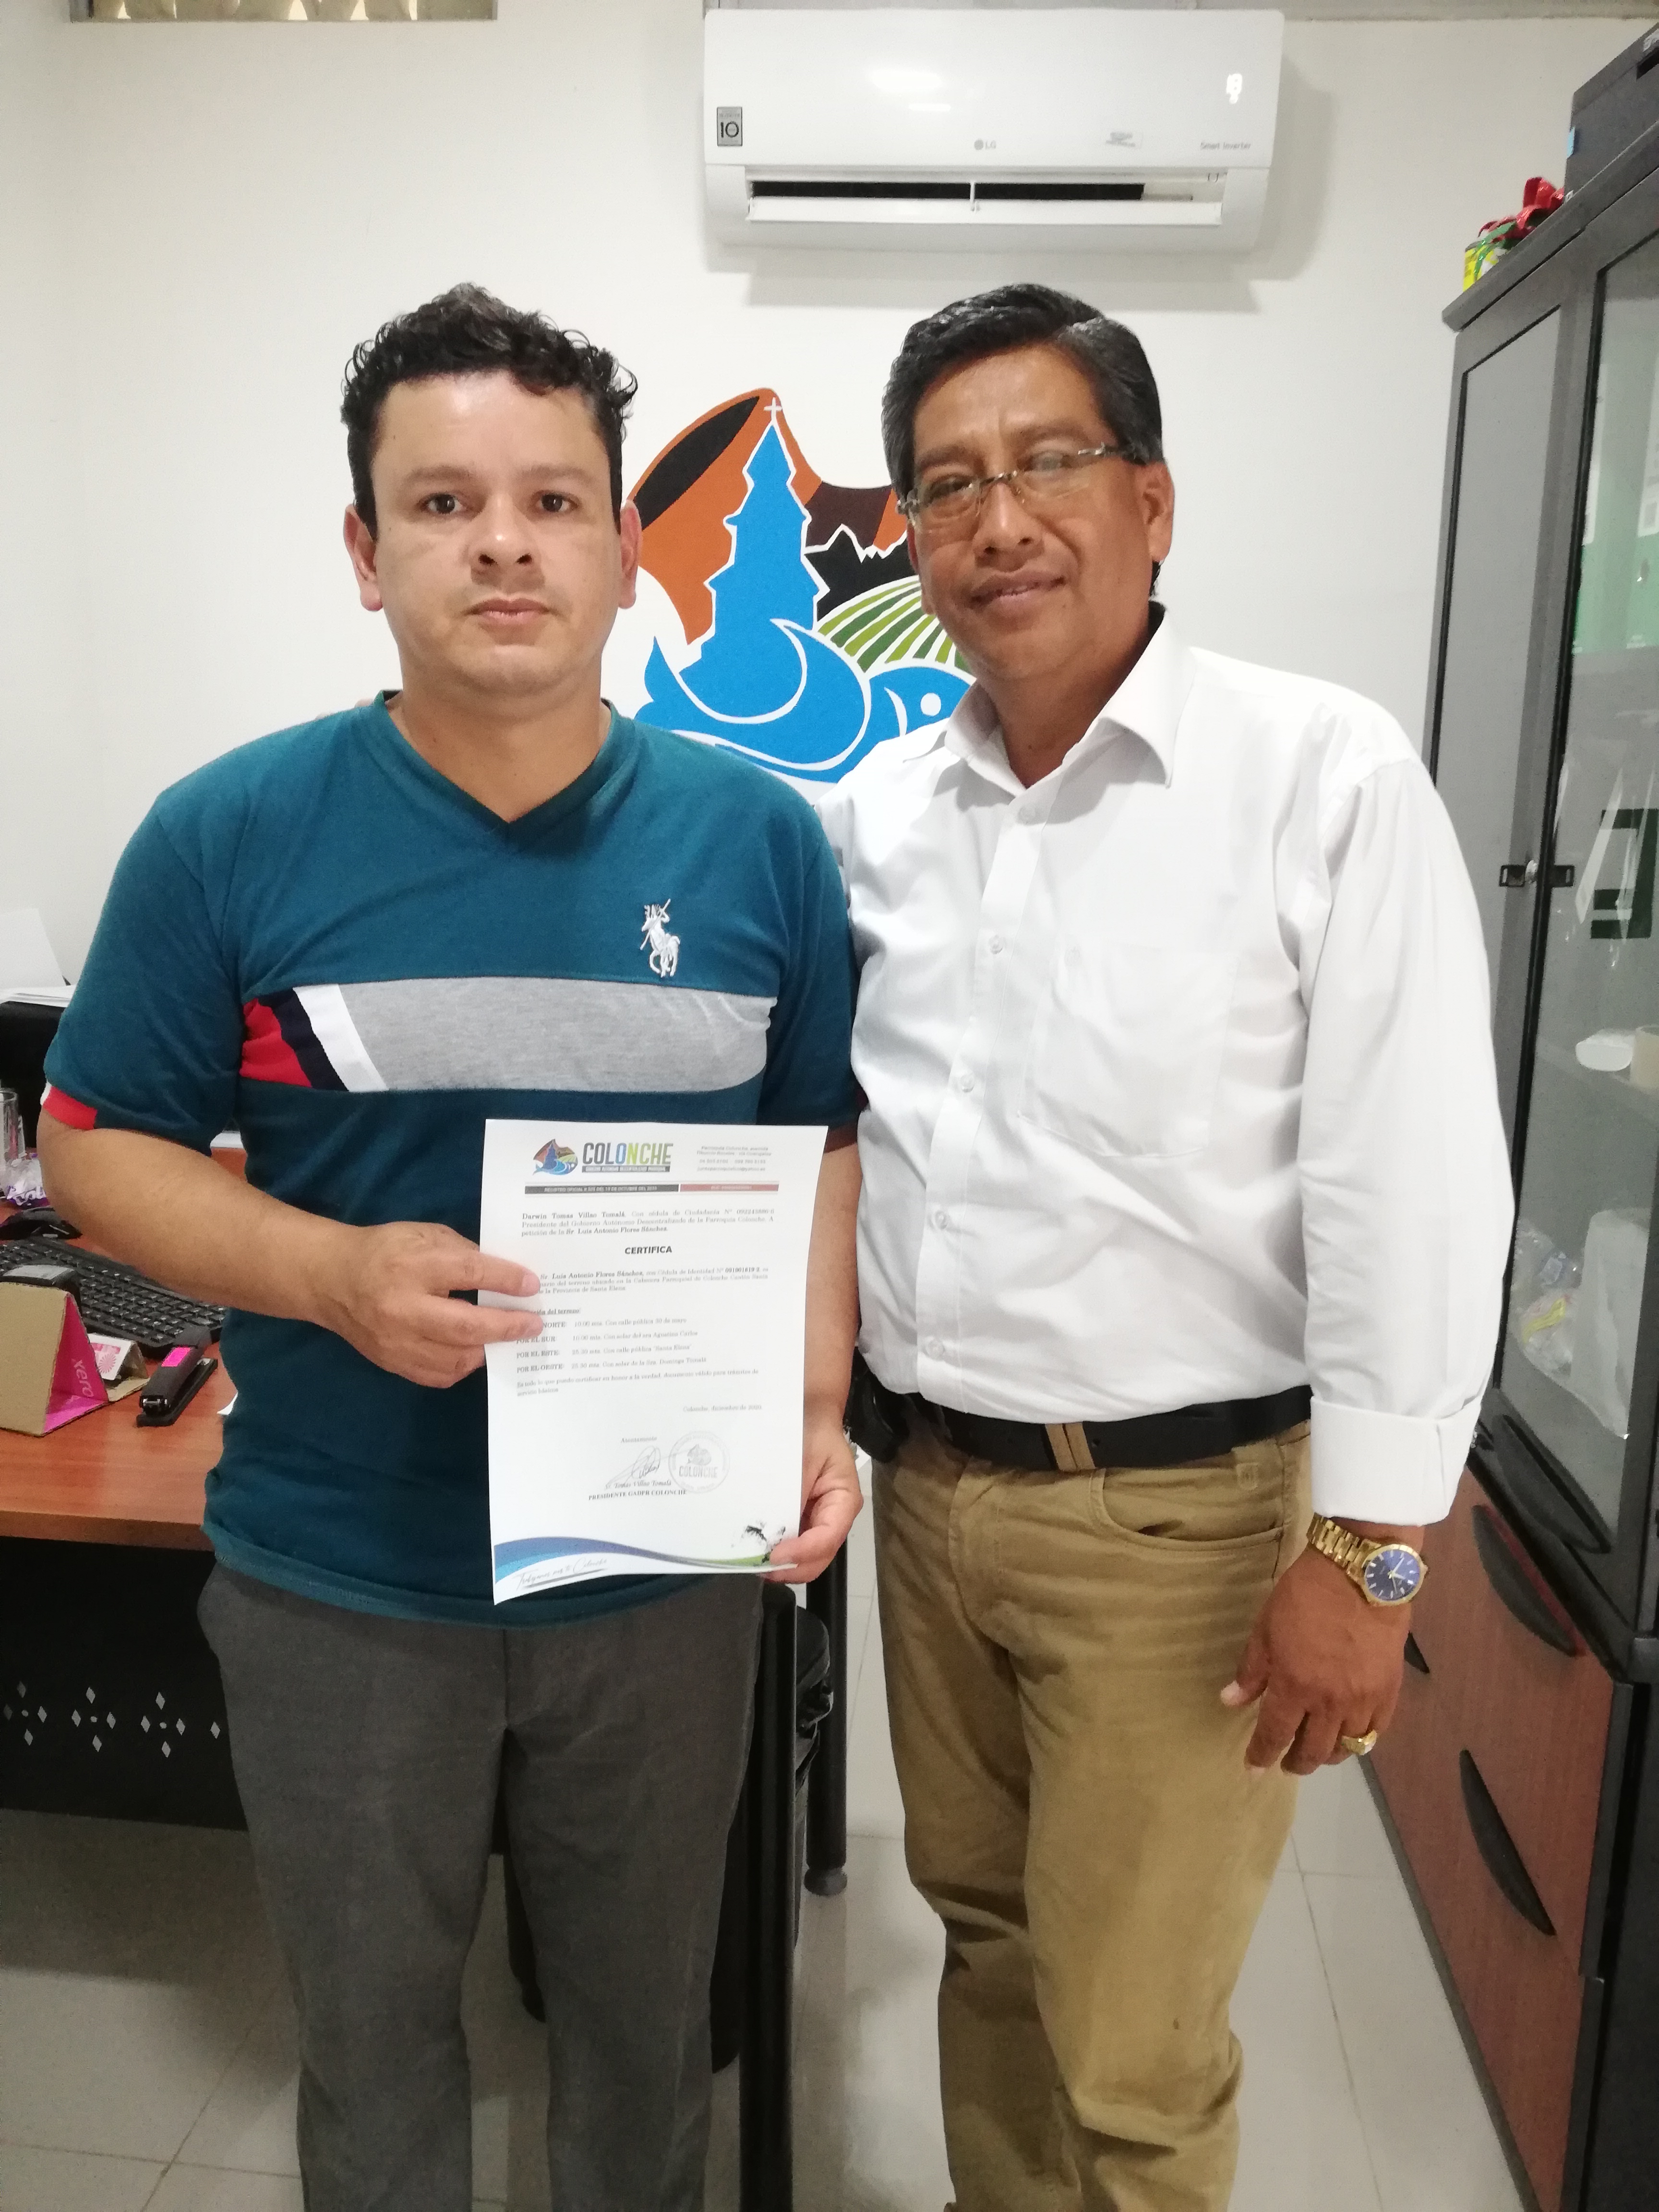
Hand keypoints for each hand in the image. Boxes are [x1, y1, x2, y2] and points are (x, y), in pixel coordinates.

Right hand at [312, 1220, 540, 1388]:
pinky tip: (475, 1351)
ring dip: (488, 1349)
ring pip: (455, 1357)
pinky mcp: (391, 1362)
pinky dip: (463, 1365)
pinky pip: (438, 1375)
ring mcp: (395, 1342)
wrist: (332, 1280)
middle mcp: (402, 1308)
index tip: (532, 1285)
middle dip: (506, 1327)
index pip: (469, 1274)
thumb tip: (504, 1277)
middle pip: (465, 1326)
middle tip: (534, 1324)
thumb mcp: (424, 1235)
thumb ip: (463, 1254)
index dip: (505, 1280)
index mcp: (411, 1266)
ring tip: (507, 1338)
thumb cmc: (384, 1251)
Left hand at [765, 1409, 862, 1582]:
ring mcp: (818, 1521)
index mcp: (843, 1500)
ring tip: (755, 1563)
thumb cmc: (810, 1431)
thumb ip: (793, 1493)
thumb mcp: (802, 1458)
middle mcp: (834, 1517)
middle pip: (819, 1557)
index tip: (773, 1555)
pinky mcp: (803, 1520)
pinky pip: (794, 1543)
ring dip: (783, 1564)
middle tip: (759, 1568)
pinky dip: (777, 1551)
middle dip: (791, 1567)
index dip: (802, 1552)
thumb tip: (776, 1530)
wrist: (807, 1415)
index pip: (827, 1538)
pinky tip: (758, 1549)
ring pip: (807, 1557)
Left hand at [1221, 1541, 1413, 1774]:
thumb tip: (1230, 1701)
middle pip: (1313, 1751)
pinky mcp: (1389, 1691)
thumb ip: (1251, 1670)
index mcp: (1294, 1686)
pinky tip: (1350, 1735)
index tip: (1253, 1768)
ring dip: (1328, 1755)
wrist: (1361, 1574)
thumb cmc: (1305, 1595)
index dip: (1262, 1755)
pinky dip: (1360, 1740)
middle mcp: (1329, 1703)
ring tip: (1316, 1752)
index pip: (1274, 1734)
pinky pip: (1375, 1731)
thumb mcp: (1265, 1628)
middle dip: (1296, 1763)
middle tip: (1286, 1764)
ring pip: (1346, 1748)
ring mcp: (1363, 1701)